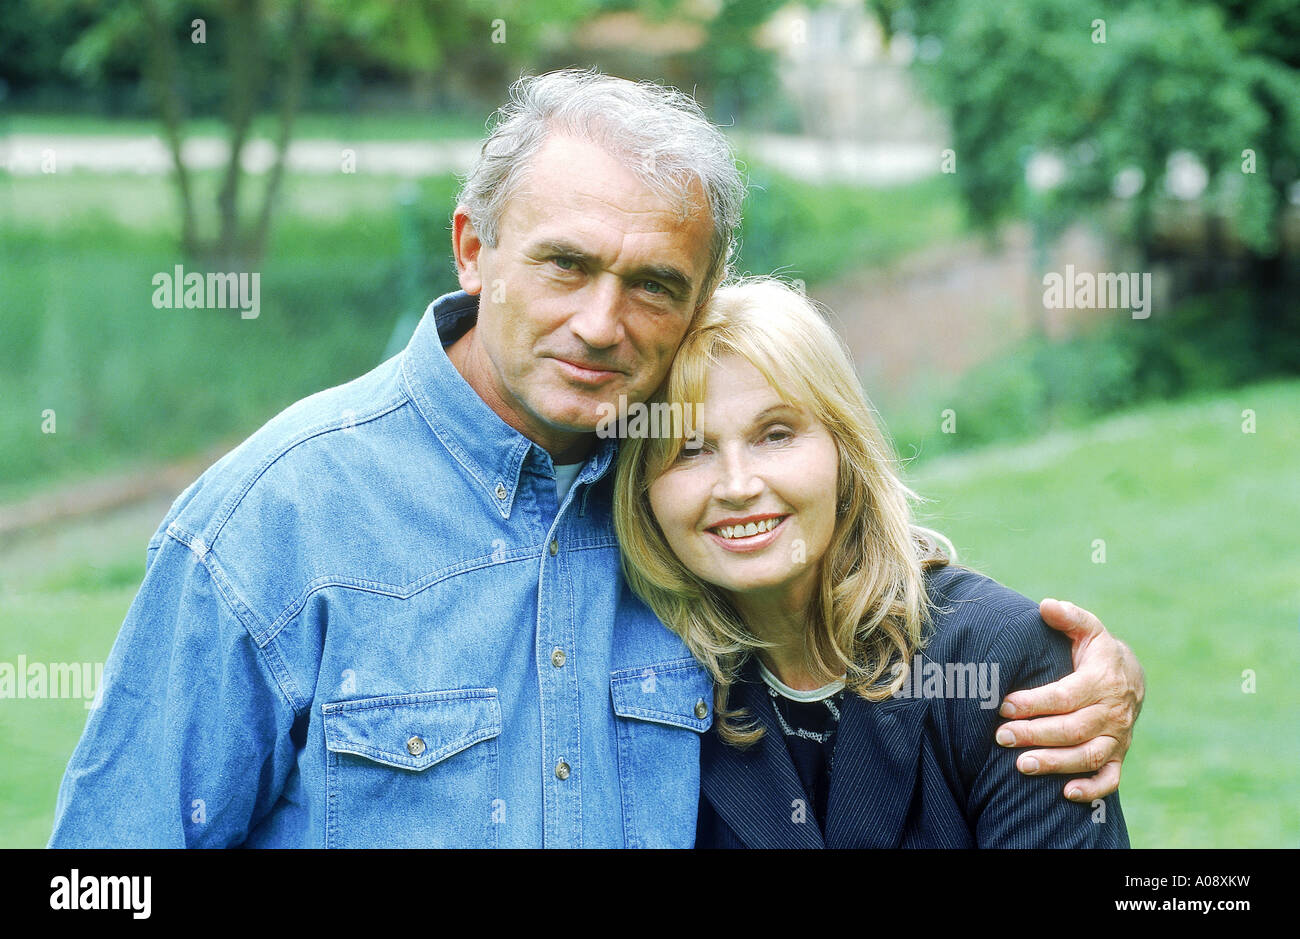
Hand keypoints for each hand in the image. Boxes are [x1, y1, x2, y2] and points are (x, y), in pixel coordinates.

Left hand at [994, 598, 1144, 801]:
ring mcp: (1117, 737)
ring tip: (1020, 765)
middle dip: (1035, 734)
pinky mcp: (1118, 756)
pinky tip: (1065, 793)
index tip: (1004, 705)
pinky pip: (1110, 778)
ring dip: (1055, 763)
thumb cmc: (1096, 653)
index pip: (1066, 695)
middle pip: (1073, 729)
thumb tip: (1046, 605)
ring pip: (1088, 755)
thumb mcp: (1088, 629)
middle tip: (1001, 736)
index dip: (1035, 702)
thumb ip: (1069, 617)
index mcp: (1101, 680)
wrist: (1131, 678)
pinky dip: (1091, 789)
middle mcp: (1112, 712)